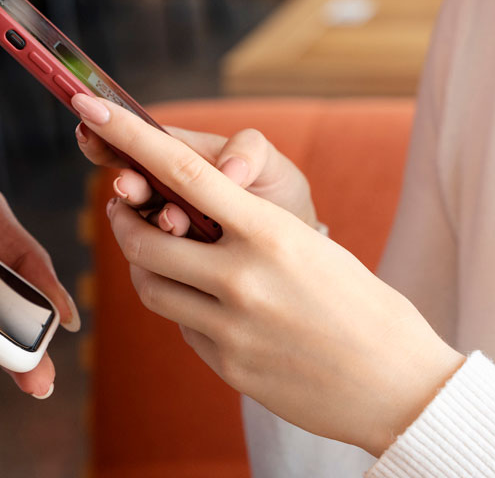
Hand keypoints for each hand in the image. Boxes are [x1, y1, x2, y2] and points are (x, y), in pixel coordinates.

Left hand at [71, 93, 464, 455]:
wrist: (401, 386)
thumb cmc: (363, 302)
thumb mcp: (311, 245)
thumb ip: (248, 227)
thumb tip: (189, 214)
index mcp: (271, 233)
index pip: (183, 172)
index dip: (129, 137)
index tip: (92, 107)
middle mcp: (243, 279)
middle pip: (144, 238)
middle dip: (124, 219)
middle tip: (121, 206)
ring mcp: (231, 328)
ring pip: (150, 286)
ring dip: (145, 264)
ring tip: (159, 250)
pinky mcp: (227, 366)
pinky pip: (181, 325)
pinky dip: (182, 306)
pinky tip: (209, 302)